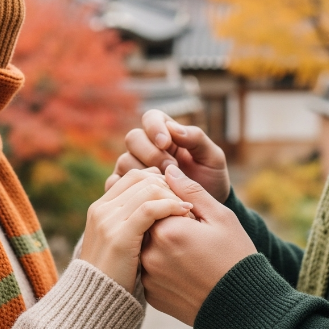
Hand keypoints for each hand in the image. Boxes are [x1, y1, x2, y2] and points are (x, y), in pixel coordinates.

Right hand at [81, 168, 192, 292]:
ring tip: (189, 208)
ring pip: (148, 189)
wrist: (97, 302)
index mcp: (101, 207)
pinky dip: (171, 206)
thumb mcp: (120, 241)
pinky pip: (150, 209)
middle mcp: (102, 209)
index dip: (159, 179)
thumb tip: (155, 203)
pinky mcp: (119, 237)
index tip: (178, 193)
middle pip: (142, 178)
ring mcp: (108, 222)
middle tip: (187, 198)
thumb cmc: (116, 274)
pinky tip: (186, 213)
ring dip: (173, 195)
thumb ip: (131, 220)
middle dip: (168, 185)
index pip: (134, 176)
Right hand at [107, 109, 230, 202]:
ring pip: (124, 160)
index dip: (154, 128)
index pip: (150, 118)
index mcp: (166, 134)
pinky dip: (129, 189)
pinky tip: (147, 196)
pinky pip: (116, 183)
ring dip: (144, 173)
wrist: (205, 211)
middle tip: (170, 169)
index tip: (166, 143)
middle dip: (151, 153)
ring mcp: (133, 168)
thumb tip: (172, 127)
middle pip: (133, 138)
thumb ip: (196, 138)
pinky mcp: (126, 188)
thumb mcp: (212, 158)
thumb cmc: (210, 180)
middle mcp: (145, 148)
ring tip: (165, 186)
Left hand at [140, 166, 256, 325]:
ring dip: (160, 242)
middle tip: (190, 230)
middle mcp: (151, 253)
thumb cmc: (235, 257)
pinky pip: (147, 269)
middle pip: (147, 222)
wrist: (241, 306)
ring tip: (187, 249)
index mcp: (167, 229)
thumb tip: (169, 170)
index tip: (191, 211)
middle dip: (163, 220)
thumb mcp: (220, 217)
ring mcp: (148, 276)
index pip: (155, 200)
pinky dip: (159, 264)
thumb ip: (191, 192)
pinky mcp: (150, 293)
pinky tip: (182, 267)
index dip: (173, 201)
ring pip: (145, 246)